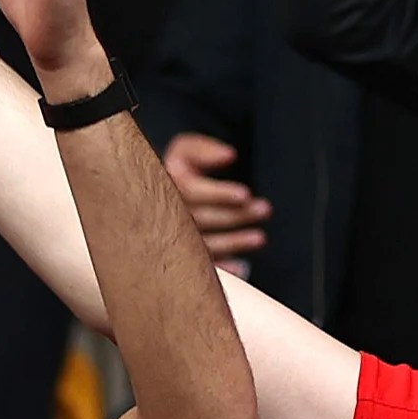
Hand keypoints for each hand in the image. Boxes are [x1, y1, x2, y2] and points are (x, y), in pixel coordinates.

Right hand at [160, 132, 271, 269]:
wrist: (153, 195)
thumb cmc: (178, 170)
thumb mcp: (184, 150)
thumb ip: (203, 149)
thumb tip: (229, 155)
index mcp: (165, 185)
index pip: (190, 191)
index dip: (218, 193)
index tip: (245, 194)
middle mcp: (165, 215)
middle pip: (201, 219)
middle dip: (234, 216)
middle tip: (264, 209)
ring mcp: (172, 239)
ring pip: (203, 244)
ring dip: (234, 242)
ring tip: (260, 238)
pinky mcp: (181, 257)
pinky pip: (203, 267)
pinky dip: (224, 269)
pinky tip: (243, 269)